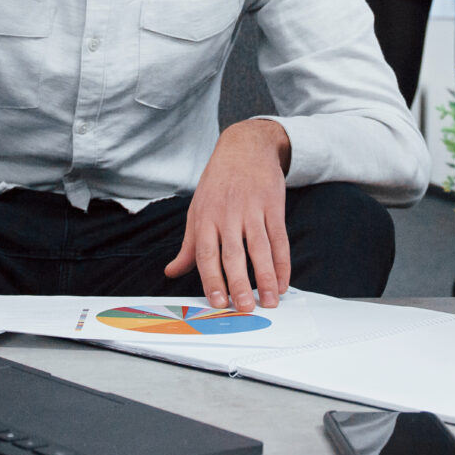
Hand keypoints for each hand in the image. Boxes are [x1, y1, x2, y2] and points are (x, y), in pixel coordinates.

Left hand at [163, 119, 293, 310]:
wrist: (245, 147)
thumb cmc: (218, 183)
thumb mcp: (197, 210)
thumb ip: (189, 246)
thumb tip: (172, 272)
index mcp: (205, 218)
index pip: (206, 254)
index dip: (212, 279)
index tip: (217, 302)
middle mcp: (228, 214)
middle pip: (233, 254)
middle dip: (239, 283)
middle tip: (245, 308)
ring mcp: (252, 210)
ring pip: (260, 248)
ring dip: (266, 277)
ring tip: (269, 301)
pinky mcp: (273, 206)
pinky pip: (279, 239)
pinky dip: (283, 263)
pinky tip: (282, 282)